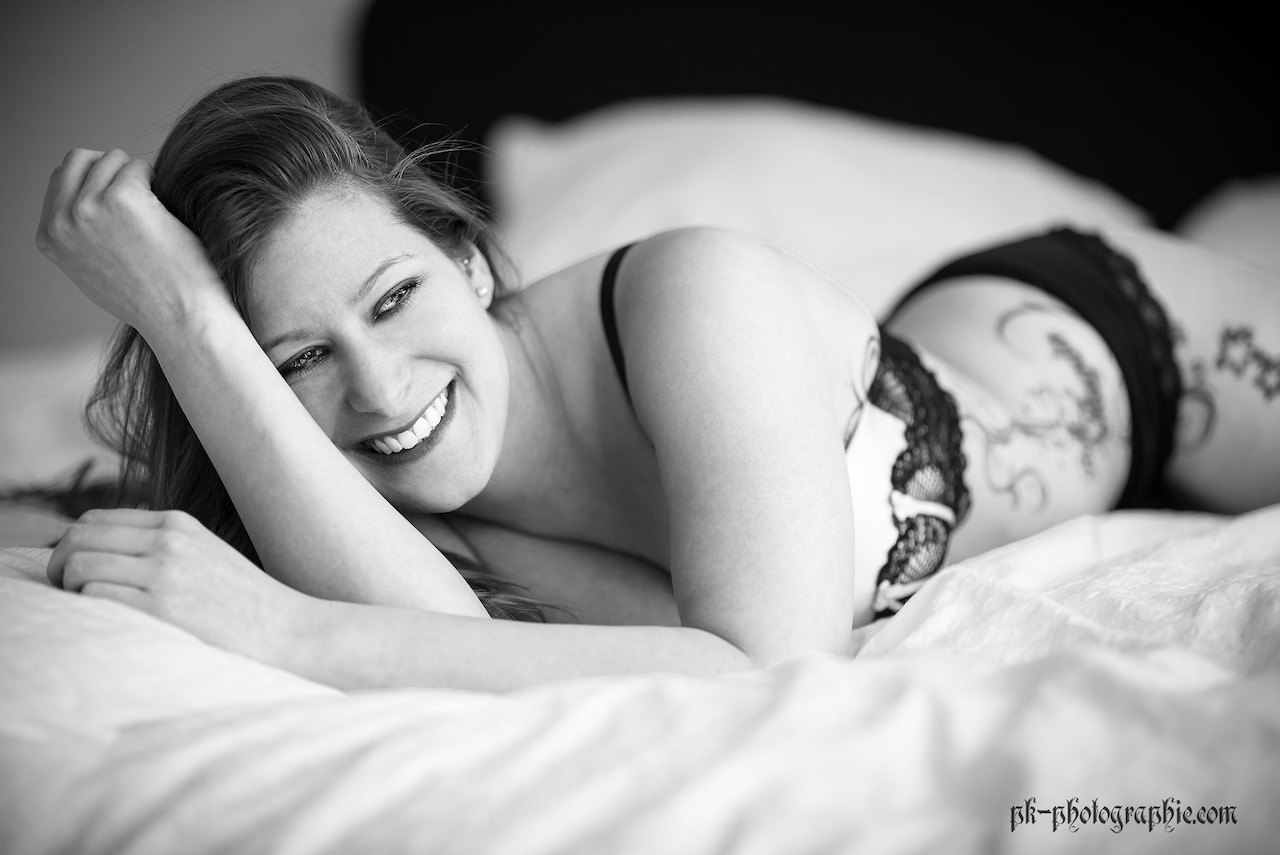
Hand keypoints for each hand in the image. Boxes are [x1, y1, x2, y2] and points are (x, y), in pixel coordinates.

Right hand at [35, 148, 230, 334]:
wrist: (179, 317)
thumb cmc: (148, 299)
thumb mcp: (91, 272)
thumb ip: (78, 238)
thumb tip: (81, 205)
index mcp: (49, 236)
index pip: (59, 179)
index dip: (94, 181)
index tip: (121, 199)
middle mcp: (62, 221)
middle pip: (78, 159)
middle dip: (111, 168)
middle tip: (141, 193)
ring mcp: (89, 207)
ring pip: (110, 159)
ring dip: (137, 175)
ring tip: (156, 209)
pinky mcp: (122, 198)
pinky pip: (139, 168)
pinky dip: (156, 182)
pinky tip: (166, 211)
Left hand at [48, 508, 312, 668]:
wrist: (289, 631)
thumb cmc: (245, 604)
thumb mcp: (205, 556)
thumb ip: (161, 548)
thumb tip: (102, 556)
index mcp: (178, 524)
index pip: (95, 520)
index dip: (72, 545)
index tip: (75, 572)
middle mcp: (169, 542)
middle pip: (79, 538)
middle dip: (59, 566)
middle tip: (66, 593)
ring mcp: (165, 574)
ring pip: (79, 566)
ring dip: (70, 590)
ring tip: (88, 611)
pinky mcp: (163, 609)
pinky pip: (96, 597)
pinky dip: (89, 610)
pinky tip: (109, 624)